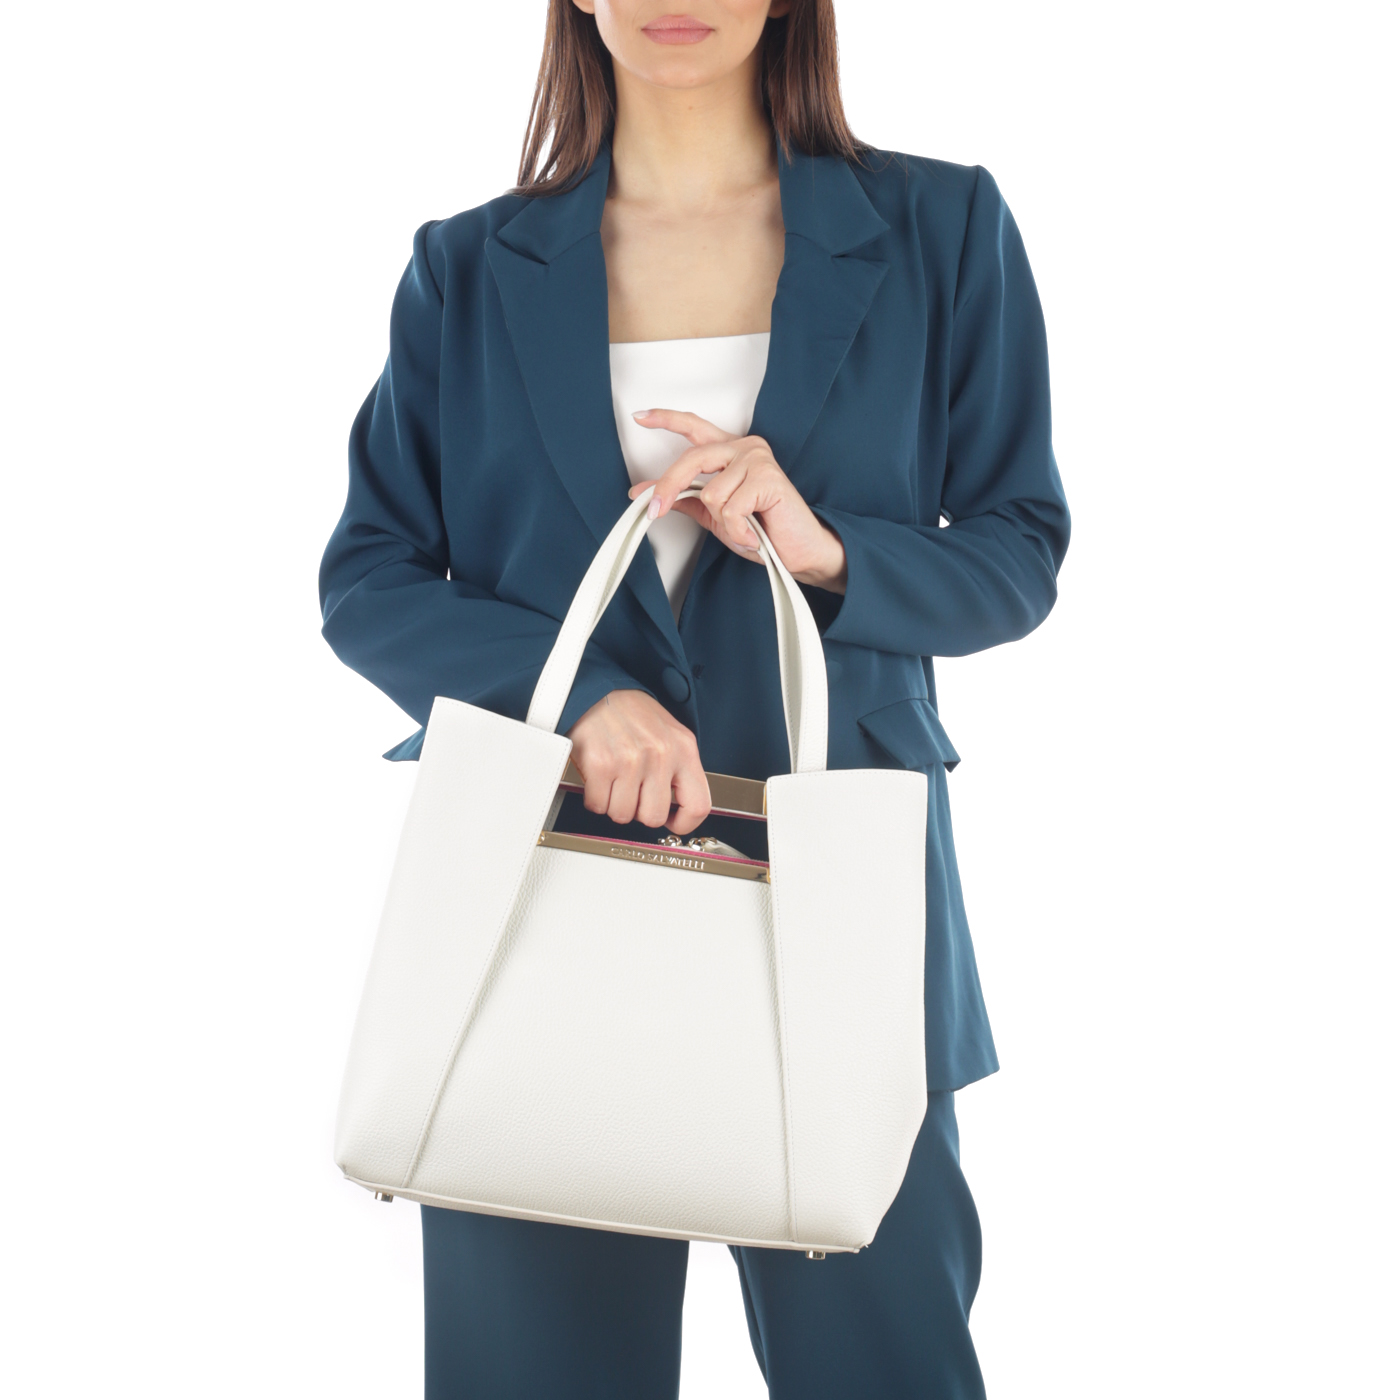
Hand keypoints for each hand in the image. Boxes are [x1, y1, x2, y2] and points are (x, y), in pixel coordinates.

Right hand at [566, 689, 710, 834]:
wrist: (598, 690)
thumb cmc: (631, 712)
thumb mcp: (669, 735)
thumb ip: (678, 769)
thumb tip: (677, 806)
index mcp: (683, 749)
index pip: (698, 805)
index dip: (684, 823)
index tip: (671, 822)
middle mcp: (660, 755)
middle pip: (653, 817)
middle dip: (638, 811)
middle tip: (632, 794)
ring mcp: (631, 761)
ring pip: (623, 814)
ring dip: (614, 803)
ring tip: (614, 781)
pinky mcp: (602, 764)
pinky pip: (598, 804)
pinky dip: (595, 797)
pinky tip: (599, 779)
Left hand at [626, 410, 847, 592]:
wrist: (796, 552)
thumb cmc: (760, 530)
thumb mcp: (713, 514)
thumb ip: (682, 498)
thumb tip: (643, 493)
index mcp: (729, 452)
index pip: (694, 428)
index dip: (666, 419)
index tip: (640, 416)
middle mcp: (744, 448)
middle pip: (691, 460)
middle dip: (669, 488)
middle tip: (654, 511)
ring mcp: (758, 460)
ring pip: (711, 493)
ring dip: (723, 522)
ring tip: (743, 529)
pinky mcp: (768, 478)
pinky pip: (730, 509)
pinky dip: (737, 532)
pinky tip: (754, 535)